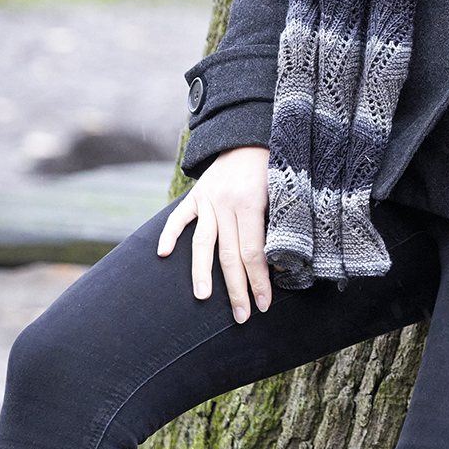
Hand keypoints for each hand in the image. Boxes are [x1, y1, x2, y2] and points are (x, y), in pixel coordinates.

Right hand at [157, 145, 271, 321]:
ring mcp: (208, 198)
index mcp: (251, 203)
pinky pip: (179, 216)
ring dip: (202, 272)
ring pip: (202, 242)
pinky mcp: (196, 193)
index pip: (253, 252)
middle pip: (228, 254)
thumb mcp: (285, 192)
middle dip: (237, 288)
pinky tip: (163, 255)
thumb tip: (281, 264)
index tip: (265, 303)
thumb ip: (281, 225)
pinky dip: (169, 234)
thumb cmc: (276, 165)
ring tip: (202, 297)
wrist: (251, 133)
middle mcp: (226, 203)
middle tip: (243, 315)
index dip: (259, 280)